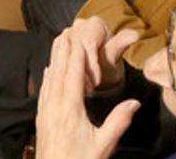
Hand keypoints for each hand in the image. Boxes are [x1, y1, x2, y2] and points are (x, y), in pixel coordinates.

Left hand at [35, 25, 140, 158]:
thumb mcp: (103, 145)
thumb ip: (118, 122)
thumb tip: (135, 102)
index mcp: (70, 109)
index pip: (73, 75)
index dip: (76, 54)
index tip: (79, 36)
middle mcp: (55, 105)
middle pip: (58, 70)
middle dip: (63, 49)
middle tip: (68, 30)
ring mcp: (45, 111)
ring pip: (49, 78)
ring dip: (55, 58)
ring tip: (59, 41)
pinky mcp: (41, 117)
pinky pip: (44, 89)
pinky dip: (48, 75)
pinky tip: (49, 69)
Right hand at [65, 16, 138, 92]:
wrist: (101, 68)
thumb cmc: (109, 60)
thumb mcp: (115, 54)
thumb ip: (122, 43)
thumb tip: (135, 34)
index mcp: (94, 23)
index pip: (88, 41)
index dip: (91, 62)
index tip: (97, 80)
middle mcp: (79, 25)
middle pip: (74, 48)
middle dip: (81, 71)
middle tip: (89, 89)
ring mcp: (67, 35)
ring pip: (64, 56)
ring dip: (72, 75)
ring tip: (81, 91)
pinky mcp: (59, 46)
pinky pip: (57, 61)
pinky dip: (64, 75)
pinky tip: (70, 88)